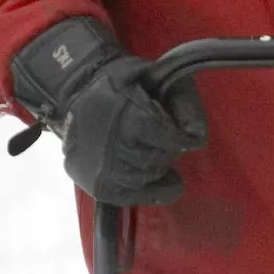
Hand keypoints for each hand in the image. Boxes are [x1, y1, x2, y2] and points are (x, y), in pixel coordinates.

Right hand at [9, 17, 207, 204]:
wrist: (76, 94)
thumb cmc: (121, 85)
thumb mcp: (155, 76)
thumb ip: (183, 101)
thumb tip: (197, 137)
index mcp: (129, 117)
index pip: (172, 140)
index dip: (180, 136)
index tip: (177, 131)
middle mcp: (115, 148)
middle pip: (162, 159)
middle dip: (167, 149)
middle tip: (159, 138)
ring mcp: (105, 171)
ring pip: (150, 177)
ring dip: (158, 166)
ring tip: (151, 151)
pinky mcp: (101, 187)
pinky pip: (138, 197)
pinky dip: (156, 191)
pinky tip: (162, 180)